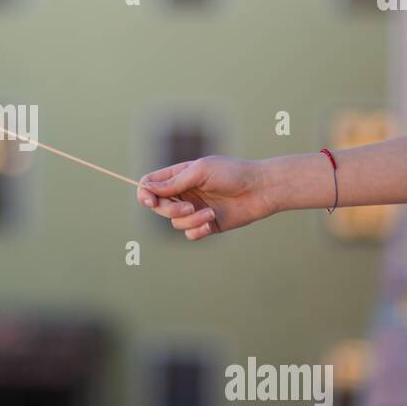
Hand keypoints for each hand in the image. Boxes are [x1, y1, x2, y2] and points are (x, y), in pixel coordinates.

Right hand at [137, 156, 276, 240]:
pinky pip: (189, 234)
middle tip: (189, 207)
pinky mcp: (206, 224)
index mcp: (180, 176)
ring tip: (210, 213)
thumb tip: (146, 188)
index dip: (145, 193)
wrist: (261, 189)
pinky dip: (197, 231)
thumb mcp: (200, 171)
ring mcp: (194, 210)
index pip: (151, 185)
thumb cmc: (232, 173)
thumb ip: (173, 182)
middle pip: (159, 207)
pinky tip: (211, 223)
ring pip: (175, 222)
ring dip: (190, 220)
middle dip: (170, 209)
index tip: (149, 201)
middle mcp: (184, 193)